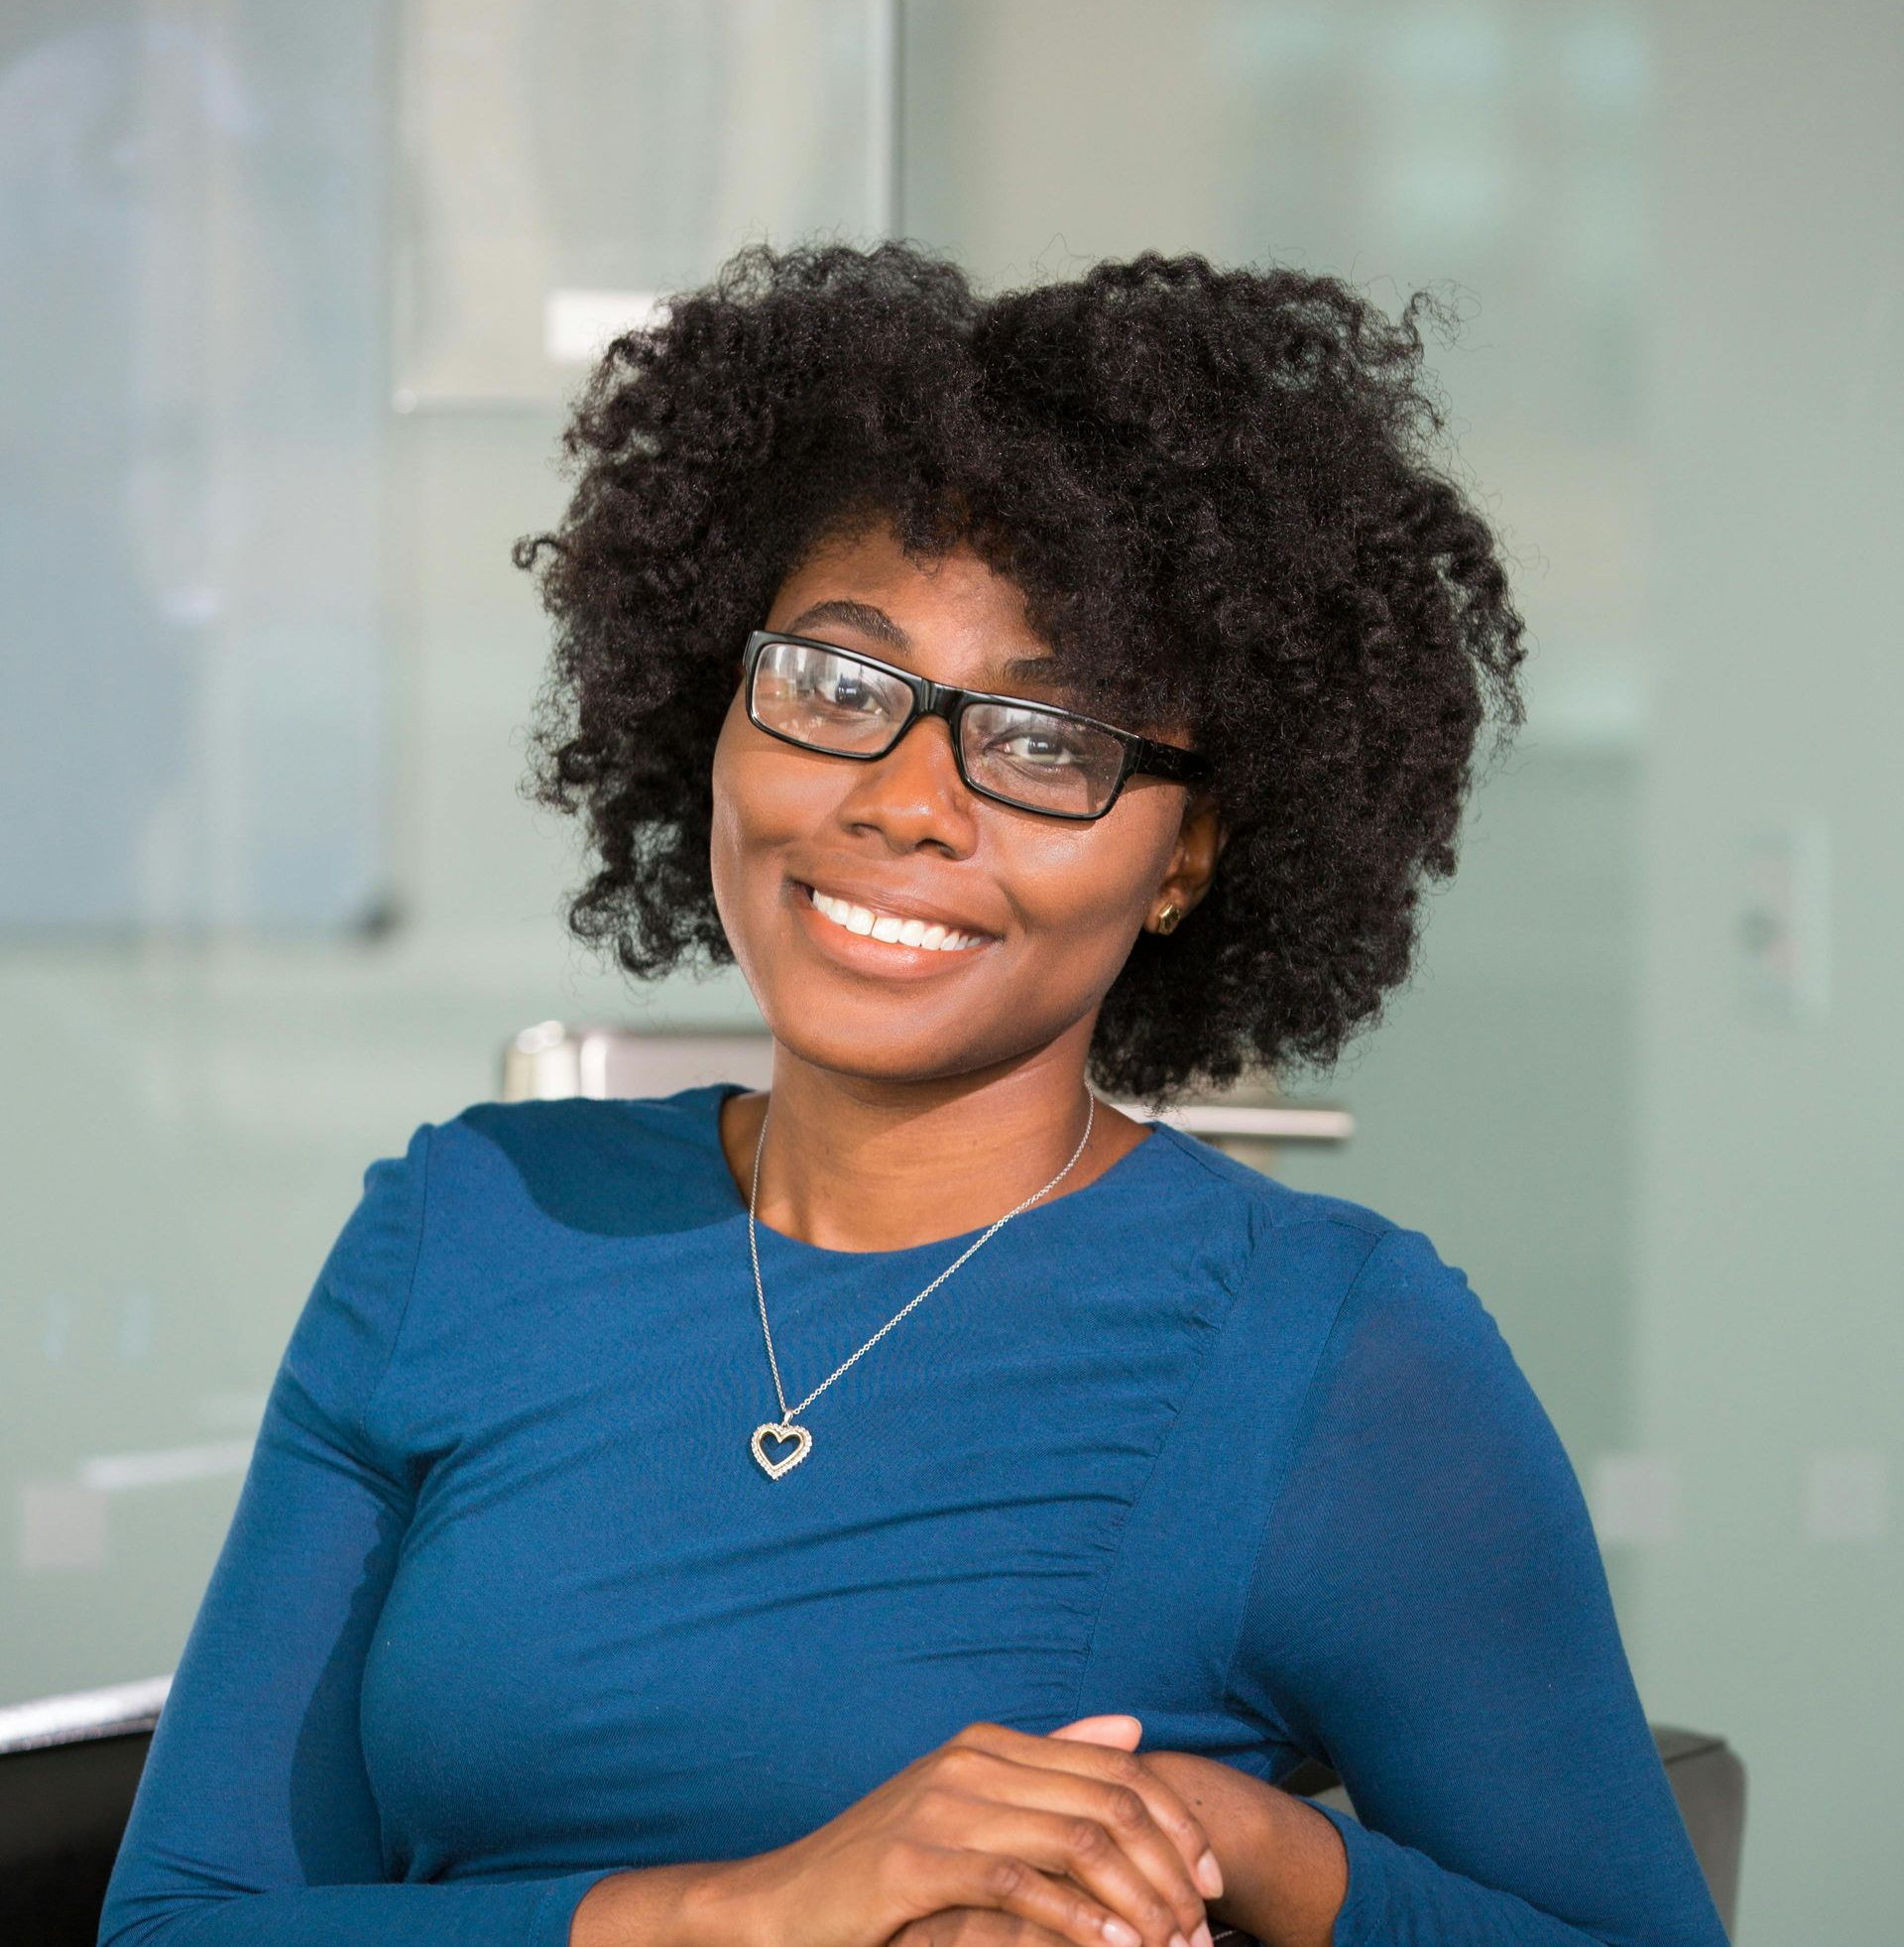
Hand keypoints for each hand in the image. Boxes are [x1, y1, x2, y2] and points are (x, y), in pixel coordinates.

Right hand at [705, 1715, 1216, 1946]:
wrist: (784, 1905)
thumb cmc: (883, 1867)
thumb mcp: (969, 1809)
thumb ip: (1050, 1766)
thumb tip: (1133, 1727)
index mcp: (990, 1745)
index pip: (1116, 1768)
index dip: (1177, 1823)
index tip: (1211, 1882)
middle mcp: (972, 1761)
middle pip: (1110, 1803)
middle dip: (1170, 1870)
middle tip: (1200, 1928)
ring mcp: (943, 1807)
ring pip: (1078, 1840)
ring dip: (1138, 1901)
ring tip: (1167, 1946)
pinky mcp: (916, 1861)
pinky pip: (1021, 1884)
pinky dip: (1078, 1920)